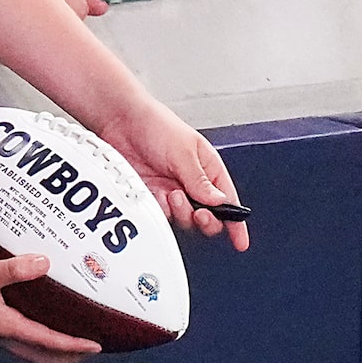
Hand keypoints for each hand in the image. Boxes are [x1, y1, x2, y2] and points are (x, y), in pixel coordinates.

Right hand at [0, 250, 102, 362]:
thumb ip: (15, 268)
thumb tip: (45, 263)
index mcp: (6, 327)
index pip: (48, 342)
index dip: (74, 346)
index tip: (96, 346)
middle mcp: (1, 335)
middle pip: (41, 357)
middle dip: (66, 358)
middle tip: (88, 351)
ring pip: (29, 350)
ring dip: (52, 350)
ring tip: (70, 340)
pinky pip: (18, 337)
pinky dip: (36, 336)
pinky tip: (38, 318)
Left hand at [99, 98, 248, 250]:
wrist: (121, 121)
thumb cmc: (156, 124)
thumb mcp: (184, 151)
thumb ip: (200, 180)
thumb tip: (220, 202)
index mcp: (208, 169)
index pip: (228, 200)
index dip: (236, 223)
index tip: (240, 241)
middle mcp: (192, 183)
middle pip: (208, 217)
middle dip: (206, 220)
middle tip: (199, 212)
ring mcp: (172, 191)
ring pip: (184, 219)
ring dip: (181, 212)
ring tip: (173, 194)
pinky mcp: (152, 196)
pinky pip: (161, 215)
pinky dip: (161, 210)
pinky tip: (157, 195)